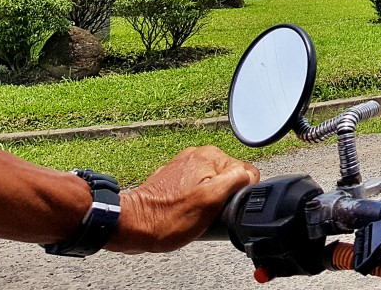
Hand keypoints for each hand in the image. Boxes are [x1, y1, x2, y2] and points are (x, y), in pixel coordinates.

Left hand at [108, 146, 259, 253]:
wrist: (131, 226)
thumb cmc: (168, 218)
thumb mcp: (212, 200)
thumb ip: (238, 179)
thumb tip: (250, 174)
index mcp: (210, 155)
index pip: (245, 171)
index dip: (238, 194)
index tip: (220, 204)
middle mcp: (196, 155)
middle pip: (229, 178)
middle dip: (222, 197)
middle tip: (205, 211)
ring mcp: (183, 166)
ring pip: (213, 185)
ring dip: (208, 201)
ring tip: (192, 212)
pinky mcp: (173, 178)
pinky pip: (196, 190)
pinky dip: (194, 202)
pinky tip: (184, 212)